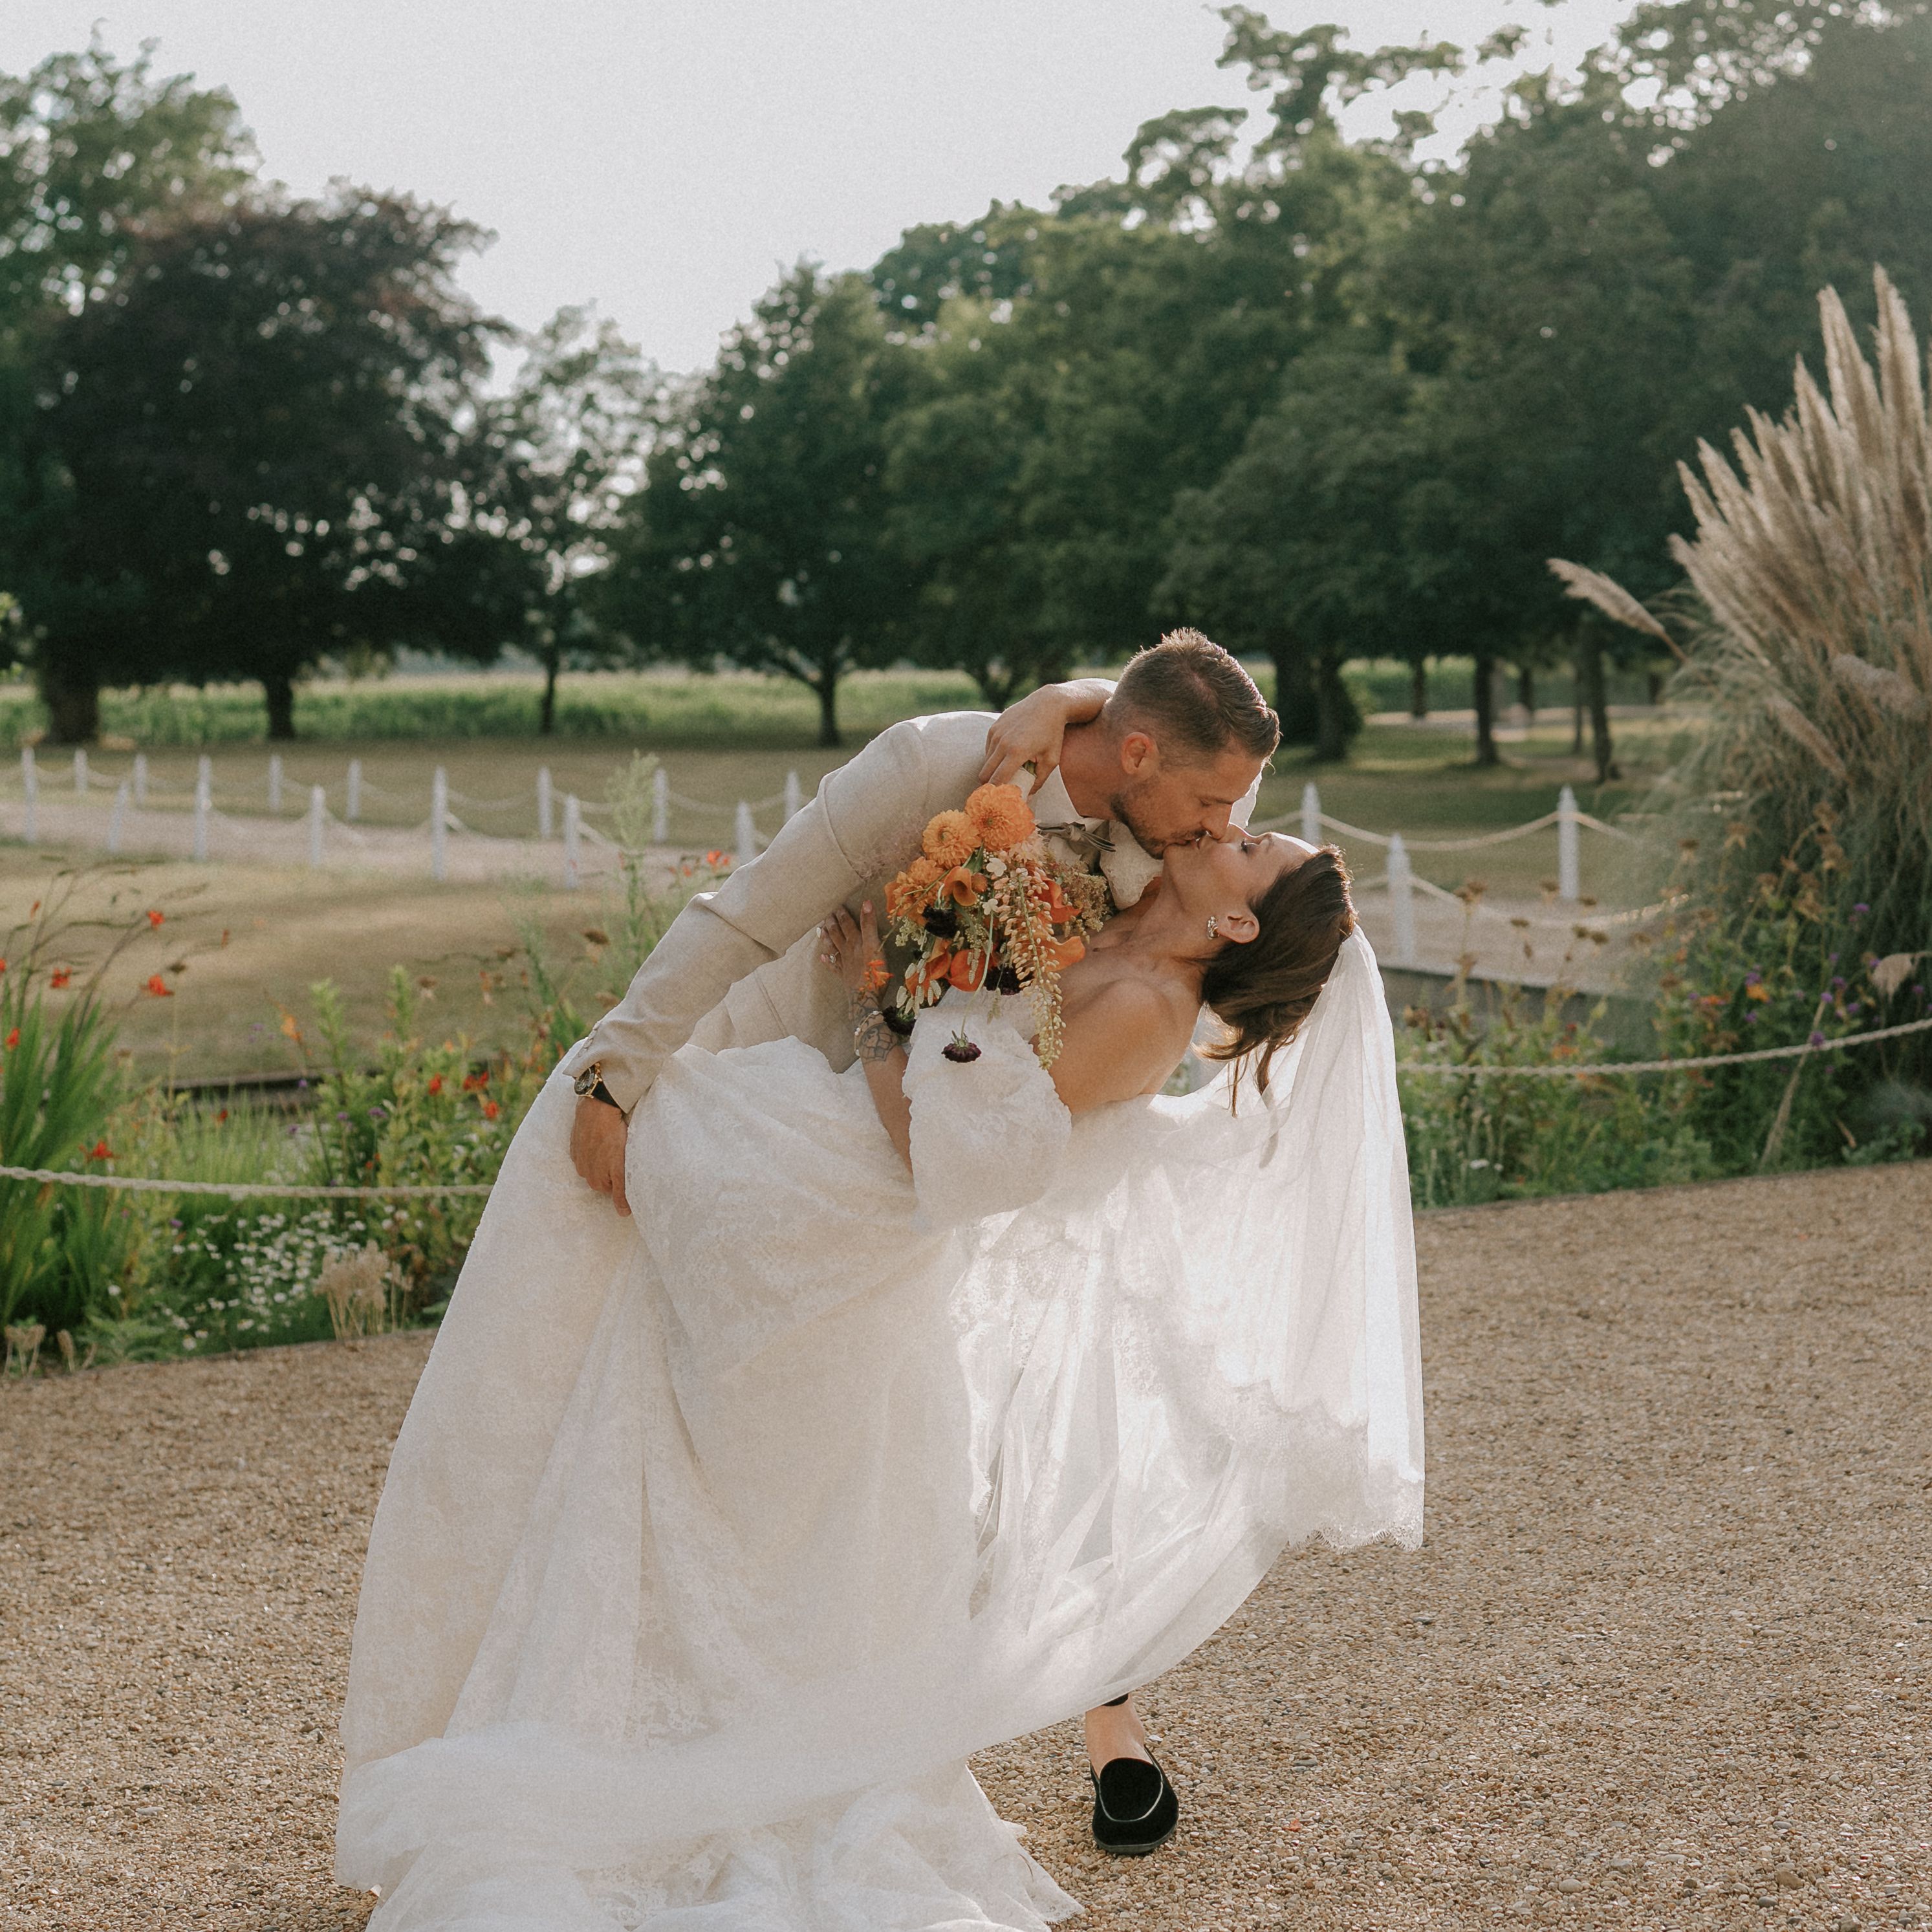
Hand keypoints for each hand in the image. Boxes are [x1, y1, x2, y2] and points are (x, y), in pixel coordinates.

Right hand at [569, 1090, 630, 1216]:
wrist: (597, 1107)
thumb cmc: (612, 1136)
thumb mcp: (621, 1167)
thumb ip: (622, 1192)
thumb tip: (623, 1213)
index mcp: (595, 1180)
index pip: (613, 1190)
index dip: (623, 1179)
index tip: (630, 1168)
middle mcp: (582, 1171)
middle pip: (603, 1177)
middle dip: (613, 1169)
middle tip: (624, 1155)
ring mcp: (577, 1156)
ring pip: (595, 1163)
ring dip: (604, 1157)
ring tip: (615, 1144)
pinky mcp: (575, 1141)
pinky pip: (587, 1150)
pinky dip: (596, 1146)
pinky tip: (603, 1137)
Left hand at [818, 901, 887, 1001]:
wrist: (866, 996)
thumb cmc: (874, 971)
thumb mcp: (875, 944)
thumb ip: (869, 924)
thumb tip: (866, 903)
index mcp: (856, 941)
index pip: (848, 924)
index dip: (844, 914)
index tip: (839, 904)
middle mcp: (848, 950)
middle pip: (838, 933)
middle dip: (833, 922)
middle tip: (828, 913)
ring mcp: (845, 963)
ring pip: (833, 946)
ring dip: (827, 937)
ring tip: (821, 929)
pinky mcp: (844, 976)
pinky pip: (834, 966)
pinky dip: (828, 960)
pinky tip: (823, 957)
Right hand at [979, 678, 1110, 792]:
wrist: (1048, 704)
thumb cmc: (1053, 733)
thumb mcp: (1052, 759)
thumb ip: (1039, 781)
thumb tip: (1027, 798)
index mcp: (1017, 752)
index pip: (997, 780)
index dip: (995, 793)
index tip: (998, 801)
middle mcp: (1002, 743)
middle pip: (984, 774)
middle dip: (989, 785)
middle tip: (998, 792)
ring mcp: (996, 733)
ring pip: (985, 762)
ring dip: (991, 771)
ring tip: (1004, 774)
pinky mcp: (993, 727)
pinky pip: (988, 749)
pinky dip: (993, 757)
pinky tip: (1006, 757)